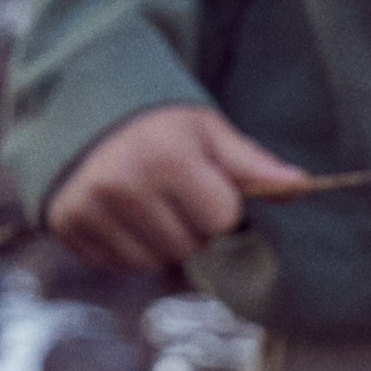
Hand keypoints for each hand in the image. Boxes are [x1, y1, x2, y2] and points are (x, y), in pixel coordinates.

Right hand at [46, 103, 304, 271]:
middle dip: (188, 226)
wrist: (82, 104)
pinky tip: (120, 215)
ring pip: (152, 264)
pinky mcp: (66, 225)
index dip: (218, 205)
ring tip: (147, 203)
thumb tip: (304, 187)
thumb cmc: (159, 121)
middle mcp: (124, 185)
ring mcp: (90, 208)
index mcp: (166, 157)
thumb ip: (253, 164)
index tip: (201, 181)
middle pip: (188, 247)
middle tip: (171, 191)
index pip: (220, 221)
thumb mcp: (207, 131)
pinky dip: (125, 248)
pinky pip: (116, 265)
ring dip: (159, 243)